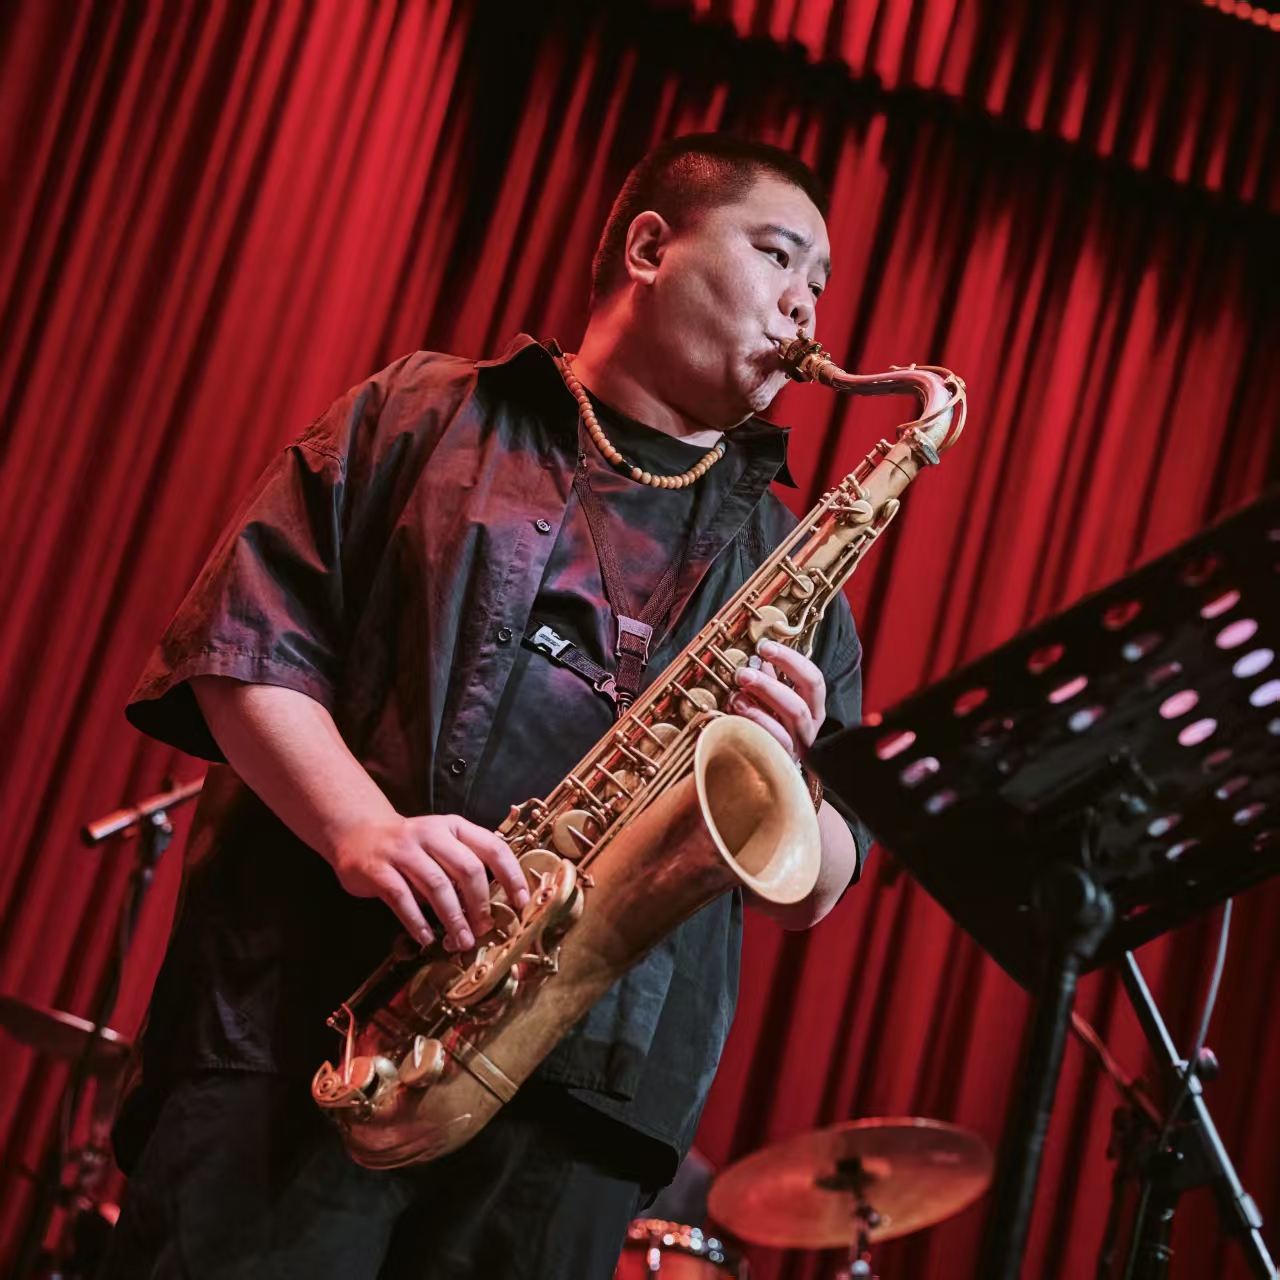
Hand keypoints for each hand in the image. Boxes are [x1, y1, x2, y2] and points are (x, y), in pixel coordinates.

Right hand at [328, 814, 529, 951]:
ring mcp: (403, 850)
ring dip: (453, 918)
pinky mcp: (379, 869)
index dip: (511, 876)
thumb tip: (493, 907)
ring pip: (437, 885)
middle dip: (480, 903)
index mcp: (454, 827)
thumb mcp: (442, 844)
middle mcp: (431, 834)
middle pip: (467, 869)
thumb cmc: (411, 846)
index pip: (493, 847)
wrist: (359, 832)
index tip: (521, 903)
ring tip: (461, 941)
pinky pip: (402, 898)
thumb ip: (464, 867)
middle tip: (484, 929)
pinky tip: (426, 938)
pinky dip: (417, 922)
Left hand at [729, 639, 825, 759]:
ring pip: (794, 714)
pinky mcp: (786, 758)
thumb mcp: (770, 704)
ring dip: (764, 697)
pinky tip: (736, 711)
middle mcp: (810, 724)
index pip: (812, 677)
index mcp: (811, 707)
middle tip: (743, 671)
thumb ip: (769, 681)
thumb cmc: (768, 733)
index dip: (791, 659)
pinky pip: (777, 738)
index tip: (764, 646)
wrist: (765, 775)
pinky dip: (757, 721)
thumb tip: (757, 657)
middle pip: (805, 695)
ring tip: (737, 691)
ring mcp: (800, 743)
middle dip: (774, 679)